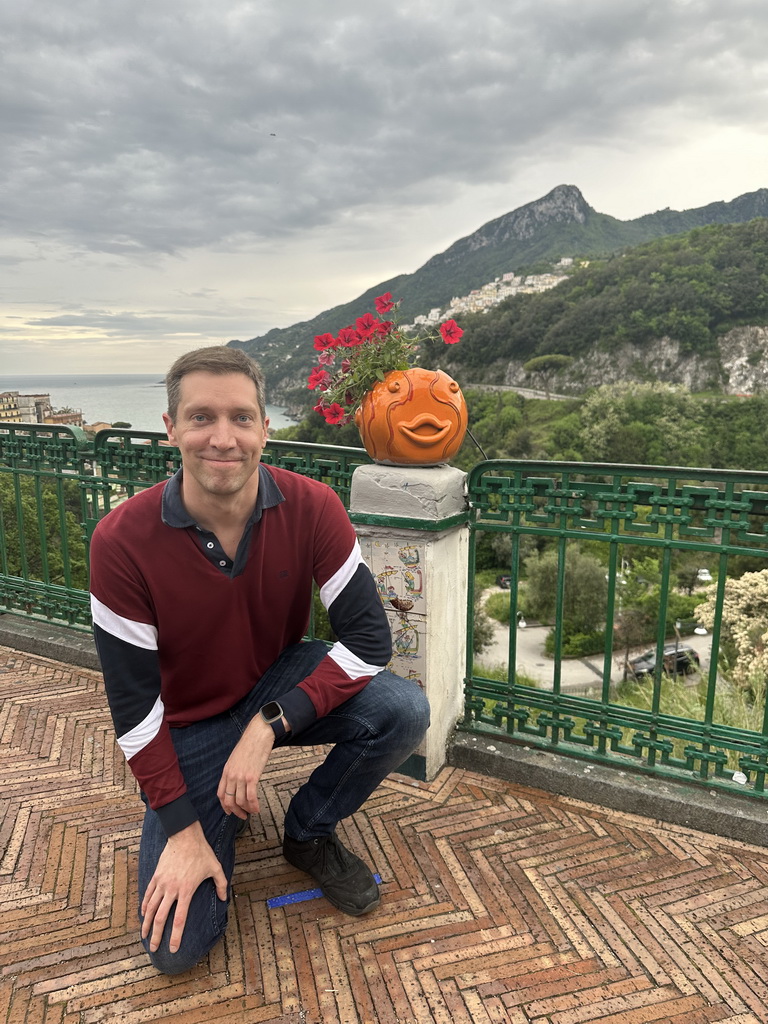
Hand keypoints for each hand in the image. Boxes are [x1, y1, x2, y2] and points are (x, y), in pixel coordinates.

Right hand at [141, 821, 227, 953]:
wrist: (184, 835)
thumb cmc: (201, 852)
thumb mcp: (216, 868)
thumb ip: (222, 884)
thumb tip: (224, 899)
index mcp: (187, 890)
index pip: (180, 919)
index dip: (176, 936)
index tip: (173, 948)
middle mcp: (172, 889)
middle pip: (161, 918)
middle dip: (157, 936)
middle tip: (154, 949)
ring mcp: (162, 883)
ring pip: (150, 908)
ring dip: (146, 924)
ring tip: (144, 936)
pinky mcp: (156, 876)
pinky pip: (148, 894)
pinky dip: (144, 906)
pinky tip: (143, 915)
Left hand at [217, 715, 277, 818]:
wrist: (258, 735)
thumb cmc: (249, 745)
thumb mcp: (235, 758)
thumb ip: (234, 771)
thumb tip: (236, 782)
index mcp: (226, 771)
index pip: (220, 794)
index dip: (224, 806)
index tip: (230, 811)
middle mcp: (231, 776)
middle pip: (229, 801)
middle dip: (235, 812)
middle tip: (242, 816)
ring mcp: (241, 777)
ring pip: (240, 801)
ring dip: (246, 810)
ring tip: (252, 812)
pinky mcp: (252, 777)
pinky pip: (251, 797)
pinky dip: (254, 806)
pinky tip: (257, 808)